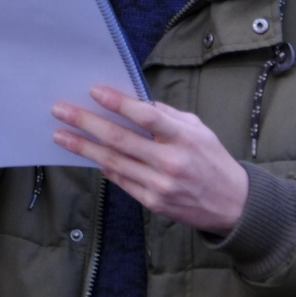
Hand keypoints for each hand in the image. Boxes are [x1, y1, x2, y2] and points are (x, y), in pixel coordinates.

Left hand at [53, 85, 248, 235]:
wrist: (234, 205)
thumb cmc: (212, 160)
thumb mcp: (198, 129)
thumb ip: (167, 115)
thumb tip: (135, 102)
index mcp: (184, 138)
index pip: (146, 116)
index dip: (118, 103)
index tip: (94, 91)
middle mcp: (170, 161)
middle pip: (120, 139)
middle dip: (86, 123)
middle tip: (61, 111)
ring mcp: (160, 184)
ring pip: (113, 162)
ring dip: (83, 147)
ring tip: (61, 135)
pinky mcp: (153, 202)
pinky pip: (121, 180)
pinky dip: (103, 166)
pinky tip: (88, 155)